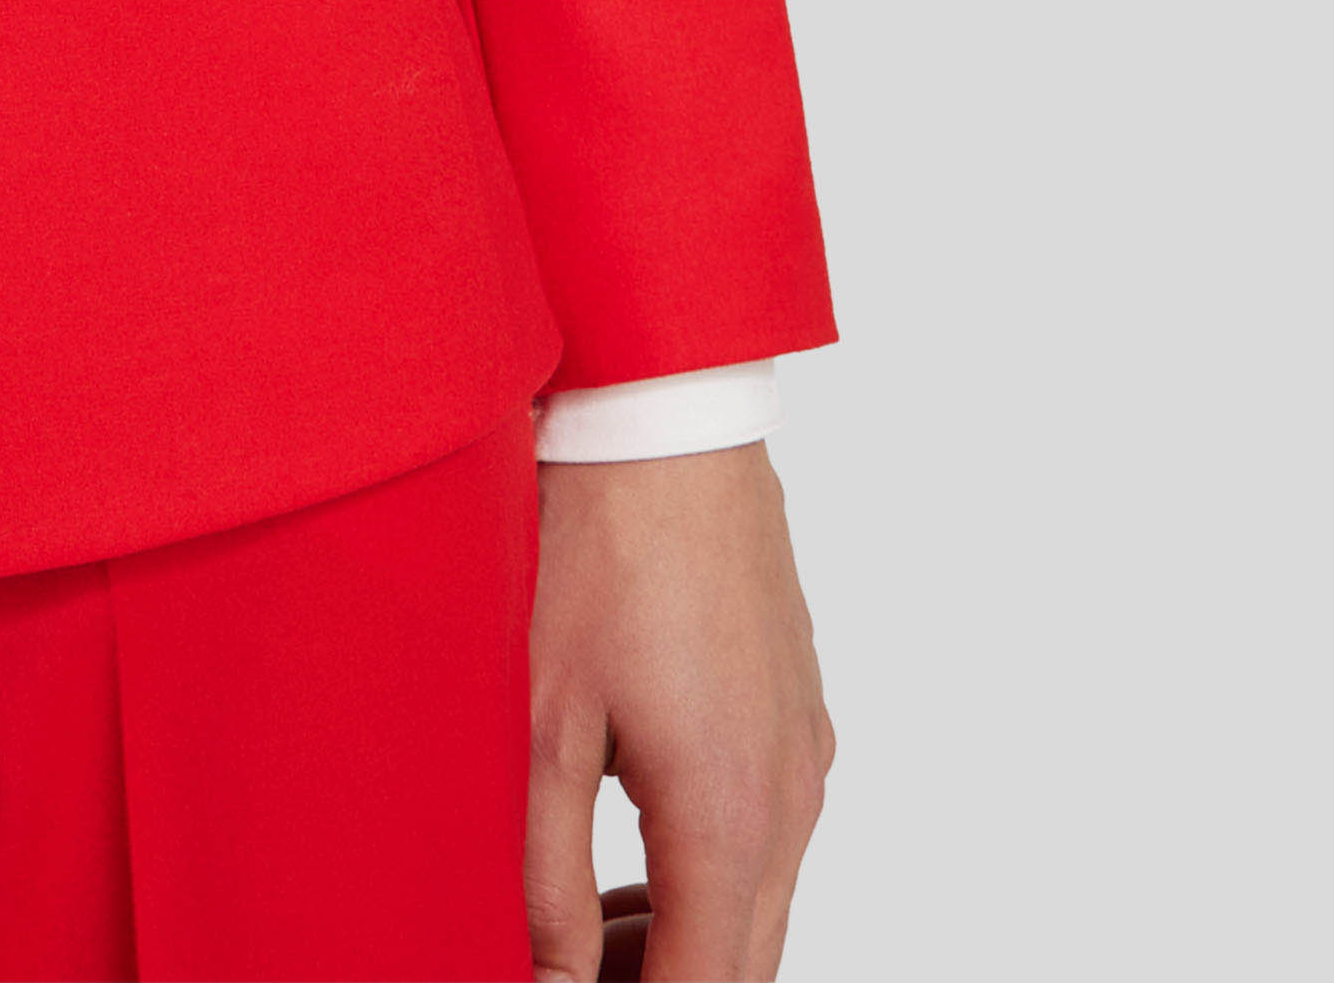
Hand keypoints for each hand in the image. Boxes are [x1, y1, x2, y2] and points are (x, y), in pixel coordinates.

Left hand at [525, 443, 831, 979]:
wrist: (666, 417)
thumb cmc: (596, 550)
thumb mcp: (541, 720)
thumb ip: (545, 873)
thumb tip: (551, 978)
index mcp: (729, 818)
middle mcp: (789, 801)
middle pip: (742, 965)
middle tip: (571, 976)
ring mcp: (803, 758)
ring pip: (760, 908)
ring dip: (686, 941)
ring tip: (583, 936)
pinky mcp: (797, 718)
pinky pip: (769, 840)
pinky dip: (711, 878)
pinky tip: (628, 861)